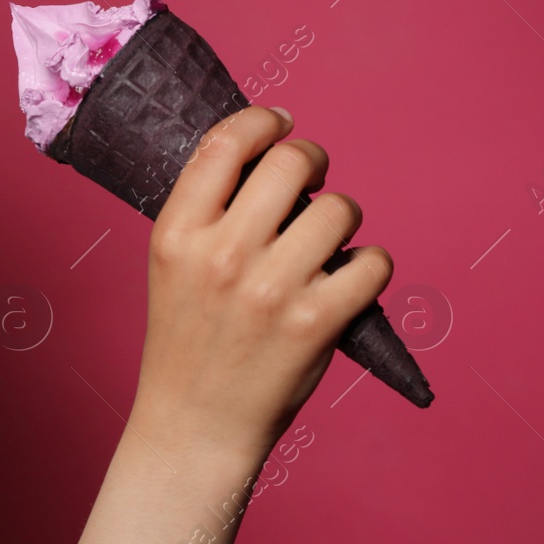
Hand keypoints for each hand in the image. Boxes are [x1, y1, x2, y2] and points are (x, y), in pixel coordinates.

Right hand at [131, 105, 392, 465]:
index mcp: (176, 233)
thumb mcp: (171, 264)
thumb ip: (206, 211)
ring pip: (339, 210)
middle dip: (311, 161)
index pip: (225, 144)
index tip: (280, 125)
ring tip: (328, 241)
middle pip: (291, 163)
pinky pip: (372, 264)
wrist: (195, 422)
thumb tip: (267, 156)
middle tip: (313, 180)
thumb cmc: (187, 338)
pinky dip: (369, 267)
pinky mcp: (316, 323)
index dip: (262, 121)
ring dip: (342, 218)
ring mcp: (271, 288)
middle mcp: (222, 254)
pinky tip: (347, 279)